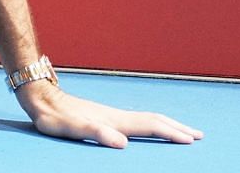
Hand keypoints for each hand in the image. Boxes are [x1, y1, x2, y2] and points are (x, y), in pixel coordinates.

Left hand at [17, 81, 203, 147]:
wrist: (40, 96)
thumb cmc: (54, 116)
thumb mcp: (71, 129)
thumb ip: (95, 133)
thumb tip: (122, 143)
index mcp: (114, 121)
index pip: (150, 126)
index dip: (171, 134)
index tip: (191, 140)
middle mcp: (116, 115)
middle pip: (154, 119)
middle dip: (177, 127)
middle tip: (199, 135)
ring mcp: (111, 114)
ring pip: (146, 118)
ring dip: (167, 124)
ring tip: (182, 130)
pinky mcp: (104, 115)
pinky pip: (136, 119)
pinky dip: (152, 123)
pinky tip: (148, 127)